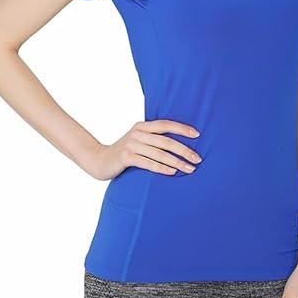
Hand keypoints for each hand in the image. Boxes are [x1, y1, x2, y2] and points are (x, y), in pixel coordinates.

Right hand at [87, 119, 201, 180]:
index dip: (182, 129)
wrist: (99, 160)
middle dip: (184, 150)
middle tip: (198, 159)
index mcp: (142, 126)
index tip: (197, 135)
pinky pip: (148, 163)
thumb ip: (152, 138)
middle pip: (166, 141)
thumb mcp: (138, 140)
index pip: (166, 124)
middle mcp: (137, 133)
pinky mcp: (126, 157)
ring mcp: (131, 145)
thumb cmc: (124, 152)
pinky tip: (173, 172)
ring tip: (189, 169)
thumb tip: (178, 142)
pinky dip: (162, 168)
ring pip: (160, 154)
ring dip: (177, 162)